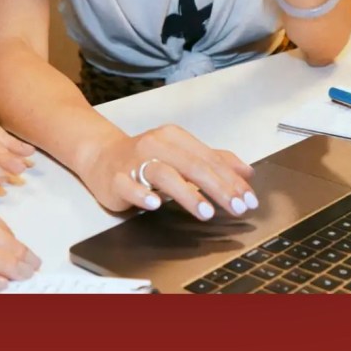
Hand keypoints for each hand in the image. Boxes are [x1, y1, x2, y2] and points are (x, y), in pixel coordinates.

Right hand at [80, 124, 256, 219]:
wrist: (101, 156)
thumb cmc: (146, 157)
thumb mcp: (181, 155)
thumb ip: (213, 161)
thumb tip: (247, 172)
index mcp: (174, 137)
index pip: (209, 158)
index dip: (231, 179)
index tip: (249, 200)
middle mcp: (155, 144)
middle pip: (192, 165)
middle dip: (218, 188)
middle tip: (237, 208)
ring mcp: (134, 161)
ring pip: (164, 174)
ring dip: (187, 193)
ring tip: (206, 213)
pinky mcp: (116, 178)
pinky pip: (130, 186)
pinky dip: (143, 196)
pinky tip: (155, 205)